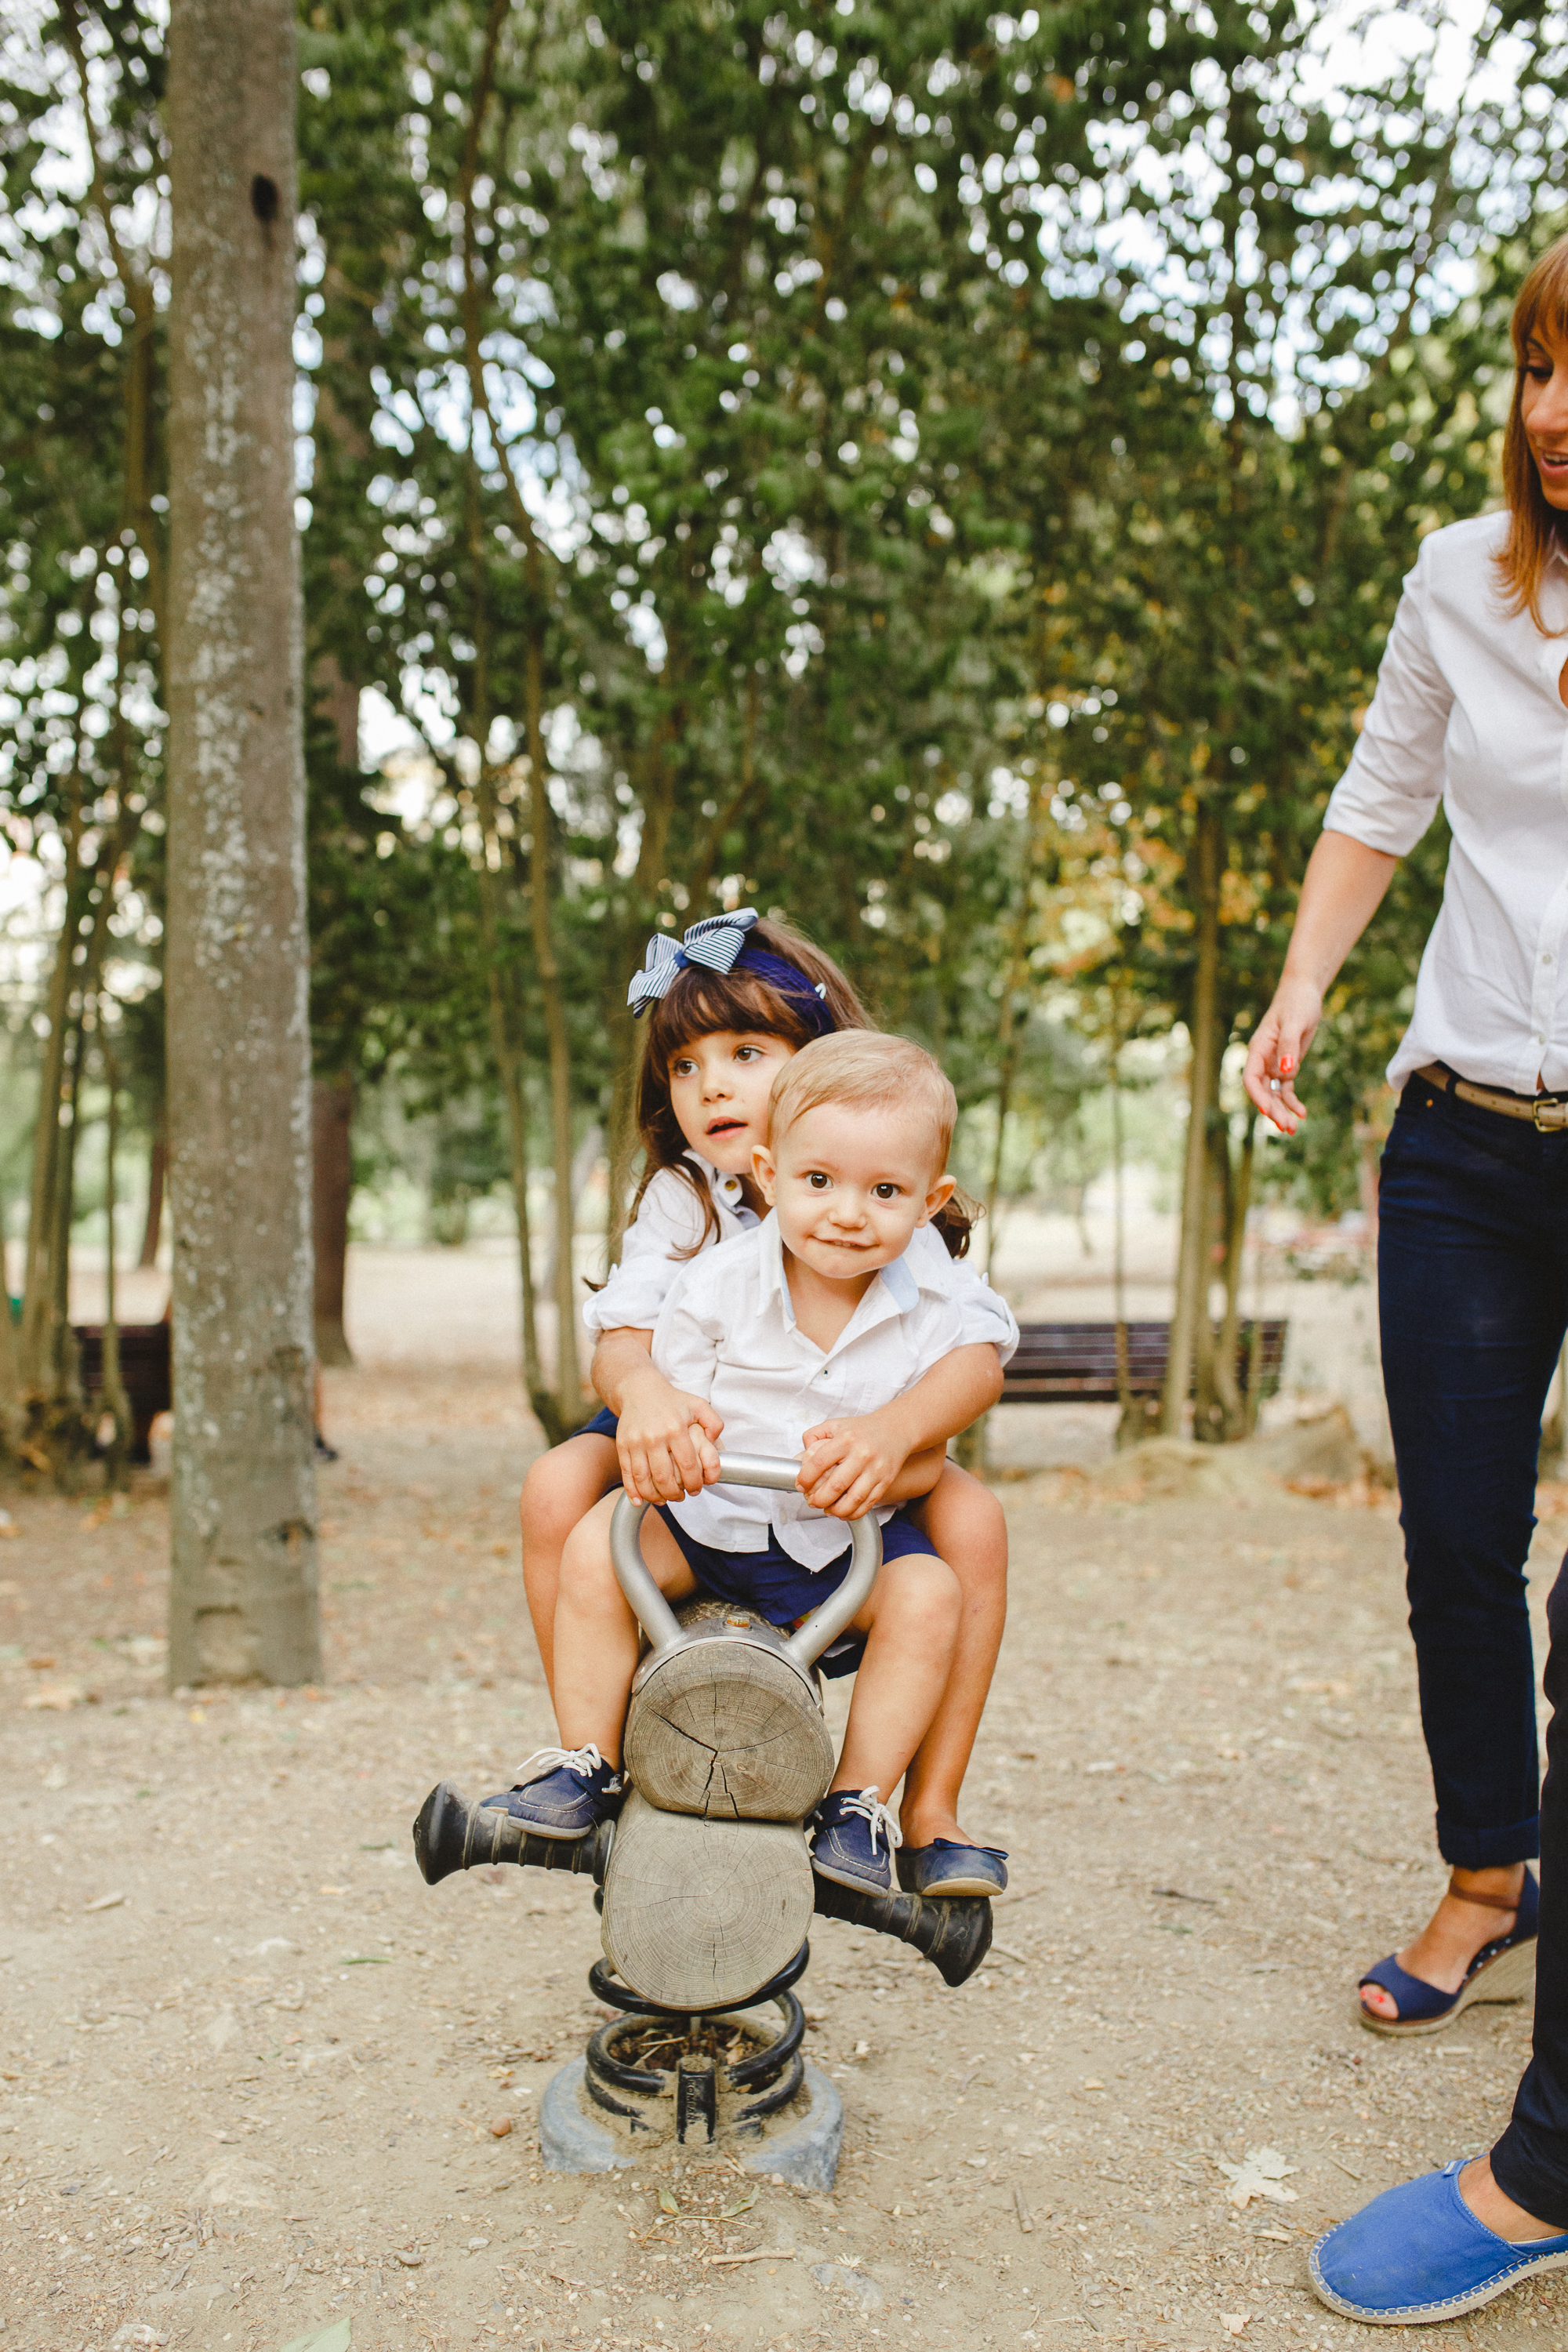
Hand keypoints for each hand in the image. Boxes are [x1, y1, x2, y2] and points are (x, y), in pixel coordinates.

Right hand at [615, 1371, 723, 1503]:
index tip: (697, 1488)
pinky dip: (632, 1492)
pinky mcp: (622, 1446)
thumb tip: (717, 1443)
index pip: (687, 1465)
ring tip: (665, 1499)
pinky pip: (626, 1474)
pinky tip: (640, 1501)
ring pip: (644, 1479)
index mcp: (675, 1428)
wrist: (639, 1389)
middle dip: (675, 1493)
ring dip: (655, 1496)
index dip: (694, 1482)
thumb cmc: (672, 1400)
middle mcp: (654, 1436)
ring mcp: (636, 1442)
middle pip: (664, 1477)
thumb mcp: (698, 1405)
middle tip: (682, 1497)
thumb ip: (714, 1423)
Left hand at [796, 1412, 904, 1519]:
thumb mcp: (835, 1425)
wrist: (895, 1429)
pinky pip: (868, 1503)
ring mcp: (875, 1470)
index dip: (806, 1478)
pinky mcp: (885, 1481)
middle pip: (836, 1485)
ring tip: (827, 1510)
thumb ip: (814, 1435)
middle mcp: (861, 1455)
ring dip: (836, 1510)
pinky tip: (844, 1513)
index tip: (801, 1485)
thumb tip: (802, 1455)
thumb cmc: (861, 1429)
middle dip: (819, 1499)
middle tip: (812, 1502)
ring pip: (853, 1499)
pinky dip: (854, 1513)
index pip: (819, 1462)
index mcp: (845, 1440)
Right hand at [1242, 974, 1321, 1134]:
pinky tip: (1302, 1113)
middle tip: (1286, 1128)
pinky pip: (1286, 1088)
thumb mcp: (1294, 1023)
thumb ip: (1288, 1048)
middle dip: (1273, 1110)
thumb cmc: (1297, 1004)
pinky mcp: (1287, 1065)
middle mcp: (1263, 1060)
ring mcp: (1274, 1064)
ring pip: (1274, 1094)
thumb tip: (1285, 1072)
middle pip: (1263, 1091)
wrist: (1303, 994)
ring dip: (1282, 1111)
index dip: (1258, 1097)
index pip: (1251, 1079)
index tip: (1269, 1111)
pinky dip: (1292, 1101)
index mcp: (1258, 1049)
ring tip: (1293, 1129)